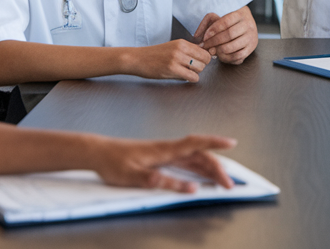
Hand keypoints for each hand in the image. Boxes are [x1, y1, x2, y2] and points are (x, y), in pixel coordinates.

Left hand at [89, 134, 237, 190]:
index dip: (214, 143)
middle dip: (217, 168)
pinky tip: (201, 176)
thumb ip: (159, 181)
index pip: (195, 144)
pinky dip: (198, 168)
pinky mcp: (161, 158)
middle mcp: (168, 149)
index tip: (231, 143)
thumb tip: (188, 187)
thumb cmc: (113, 162)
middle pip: (199, 155)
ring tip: (221, 182)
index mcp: (164, 150)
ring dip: (209, 169)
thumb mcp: (134, 176)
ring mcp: (165, 153)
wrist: (98, 152)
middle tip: (229, 184)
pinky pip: (185, 162)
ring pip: (194, 159)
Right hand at [126, 40, 213, 81]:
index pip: (204, 51)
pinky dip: (191, 79)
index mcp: (182, 43)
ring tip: (186, 72)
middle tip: (192, 68)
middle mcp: (181, 49)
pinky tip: (184, 77)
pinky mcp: (172, 69)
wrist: (138, 59)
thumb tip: (203, 55)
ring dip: (196, 73)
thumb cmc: (154, 54)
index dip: (204, 59)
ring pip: (200, 68)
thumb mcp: (172, 46)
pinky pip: (192, 77)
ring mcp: (176, 59)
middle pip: (204, 60)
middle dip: (201, 66)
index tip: (199, 62)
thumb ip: (187, 50)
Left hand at [194, 6, 257, 63]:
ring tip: (212, 50)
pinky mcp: (251, 48)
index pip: (226, 22)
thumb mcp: (218, 16)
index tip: (205, 37)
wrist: (245, 24)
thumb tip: (196, 36)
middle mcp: (248, 25)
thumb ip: (206, 23)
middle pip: (229, 35)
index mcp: (241, 14)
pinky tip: (220, 55)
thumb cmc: (229, 21)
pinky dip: (227, 58)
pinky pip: (238, 56)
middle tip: (205, 46)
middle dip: (214, 42)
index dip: (213, 30)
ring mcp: (251, 37)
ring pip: (233, 47)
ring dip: (219, 51)